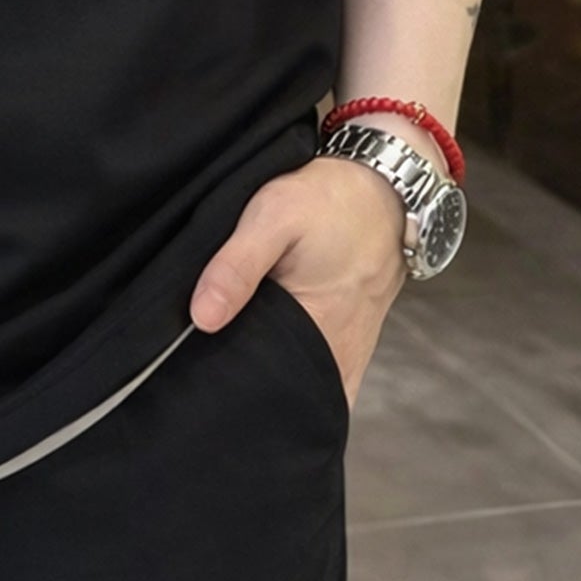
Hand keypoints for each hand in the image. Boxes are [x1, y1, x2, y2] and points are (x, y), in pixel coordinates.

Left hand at [188, 152, 414, 407]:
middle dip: (245, 388)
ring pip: (299, 385)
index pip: (267, 386)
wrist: (383, 188)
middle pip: (282, 393)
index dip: (230, 385)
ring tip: (228, 363)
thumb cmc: (328, 200)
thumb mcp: (273, 217)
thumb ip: (236, 267)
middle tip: (203, 372)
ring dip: (268, 379)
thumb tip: (203, 319)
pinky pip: (315, 373)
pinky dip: (288, 368)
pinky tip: (261, 352)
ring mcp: (348, 355)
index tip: (196, 377)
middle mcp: (340, 356)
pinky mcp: (348, 344)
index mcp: (322, 332)